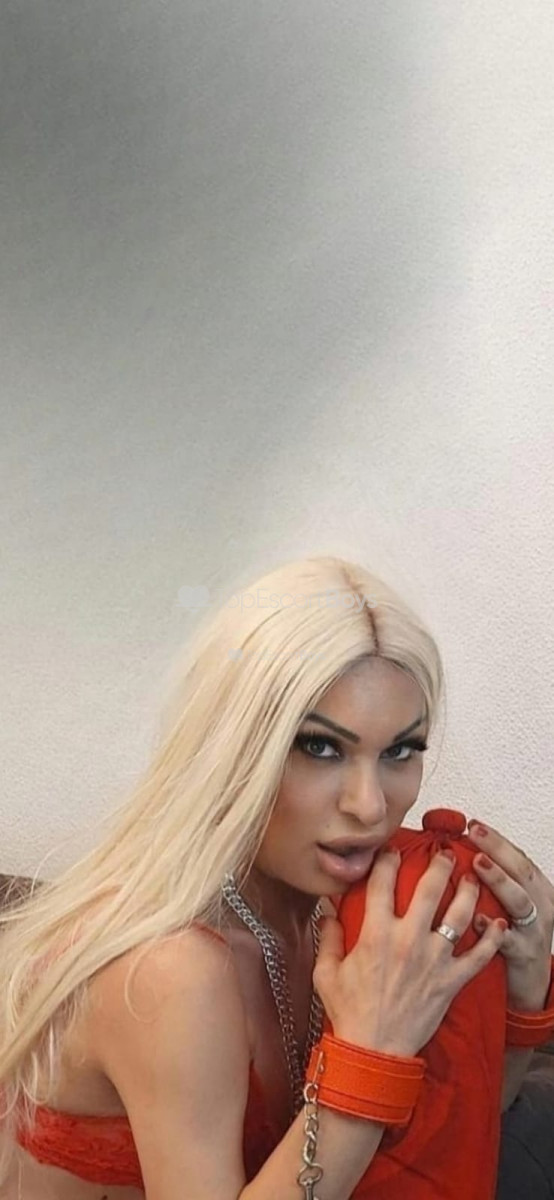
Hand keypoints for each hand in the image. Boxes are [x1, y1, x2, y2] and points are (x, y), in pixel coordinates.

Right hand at [314, 847, 505, 1057]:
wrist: (373, 1051)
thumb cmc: (348, 1012)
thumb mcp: (326, 972)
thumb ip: (327, 936)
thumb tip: (327, 911)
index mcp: (375, 934)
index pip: (382, 883)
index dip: (388, 860)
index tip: (392, 851)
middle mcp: (407, 941)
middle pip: (429, 890)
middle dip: (440, 865)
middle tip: (446, 853)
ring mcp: (433, 960)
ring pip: (458, 916)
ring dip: (468, 893)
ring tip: (472, 878)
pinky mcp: (450, 981)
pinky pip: (478, 957)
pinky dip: (492, 940)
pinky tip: (498, 925)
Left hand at [467, 820, 553, 1010]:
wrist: (529, 985)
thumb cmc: (513, 937)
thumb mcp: (509, 903)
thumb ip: (492, 879)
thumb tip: (459, 849)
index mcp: (537, 888)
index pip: (518, 856)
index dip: (497, 839)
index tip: (474, 824)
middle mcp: (540, 905)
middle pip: (521, 871)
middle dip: (498, 850)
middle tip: (474, 834)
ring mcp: (534, 929)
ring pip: (519, 900)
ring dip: (498, 880)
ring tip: (477, 864)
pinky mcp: (525, 954)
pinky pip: (509, 939)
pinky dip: (492, 928)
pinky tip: (475, 918)